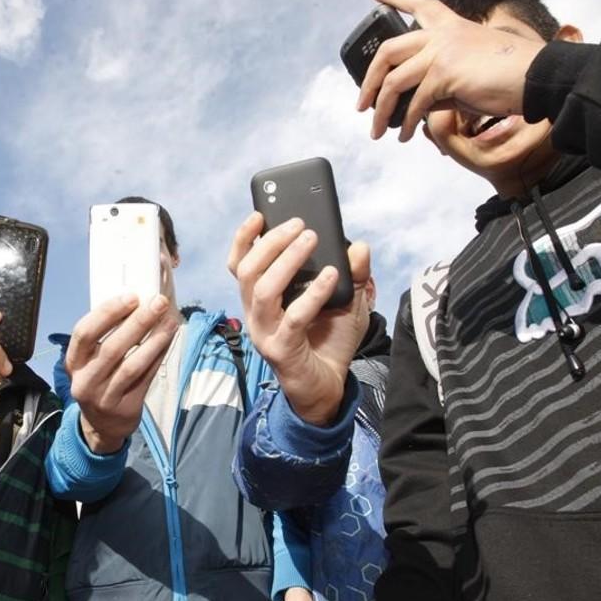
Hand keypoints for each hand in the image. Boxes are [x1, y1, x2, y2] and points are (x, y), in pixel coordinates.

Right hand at [66, 294, 177, 453]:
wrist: (102, 425)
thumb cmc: (99, 380)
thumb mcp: (90, 362)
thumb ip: (105, 337)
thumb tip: (137, 302)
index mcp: (73, 362)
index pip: (84, 333)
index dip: (107, 313)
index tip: (132, 297)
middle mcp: (85, 380)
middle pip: (112, 348)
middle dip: (138, 322)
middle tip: (158, 302)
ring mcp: (104, 396)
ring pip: (132, 365)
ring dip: (154, 340)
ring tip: (170, 321)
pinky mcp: (125, 407)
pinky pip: (145, 377)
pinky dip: (158, 356)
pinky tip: (168, 339)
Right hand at [228, 213, 371, 425]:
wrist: (329, 386)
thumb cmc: (329, 341)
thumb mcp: (346, 301)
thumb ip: (352, 274)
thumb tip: (359, 247)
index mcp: (261, 299)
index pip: (240, 265)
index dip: (244, 239)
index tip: (260, 215)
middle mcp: (256, 313)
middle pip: (248, 271)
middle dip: (271, 242)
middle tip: (300, 225)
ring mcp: (265, 332)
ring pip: (262, 290)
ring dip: (286, 260)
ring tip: (311, 239)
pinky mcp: (282, 350)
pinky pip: (293, 317)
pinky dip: (312, 293)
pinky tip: (332, 276)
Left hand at [357, 0, 545, 141]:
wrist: (539, 77)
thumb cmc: (512, 75)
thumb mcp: (470, 69)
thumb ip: (440, 79)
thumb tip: (416, 103)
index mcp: (452, 26)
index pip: (419, 4)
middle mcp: (443, 34)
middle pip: (389, 51)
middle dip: (369, 80)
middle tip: (363, 103)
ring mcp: (442, 51)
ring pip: (394, 81)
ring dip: (381, 110)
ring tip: (377, 130)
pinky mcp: (445, 73)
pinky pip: (415, 102)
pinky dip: (405, 122)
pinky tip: (404, 134)